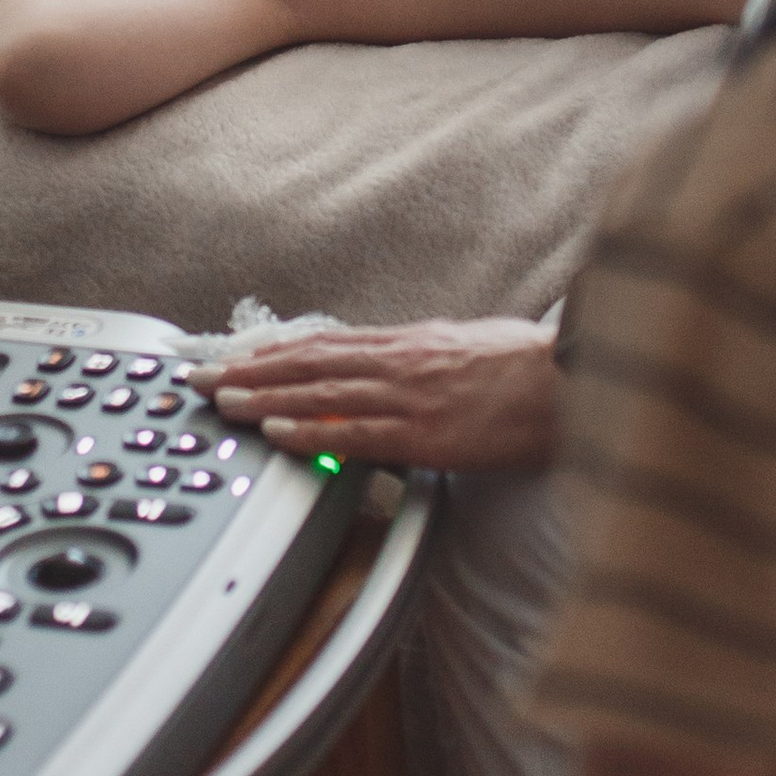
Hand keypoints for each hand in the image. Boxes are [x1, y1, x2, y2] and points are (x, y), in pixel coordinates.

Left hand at [187, 316, 559, 471]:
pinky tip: (278, 433)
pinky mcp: (425, 433)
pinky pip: (357, 432)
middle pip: (309, 361)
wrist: (573, 380)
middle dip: (250, 369)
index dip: (275, 350)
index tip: (236, 356)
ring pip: (321, 392)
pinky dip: (313, 431)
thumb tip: (401, 362)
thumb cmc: (532, 367)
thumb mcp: (470, 345)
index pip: (325, 342)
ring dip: (266, 398)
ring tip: (222, 401)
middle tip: (202, 377)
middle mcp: (399, 361)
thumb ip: (428, 357)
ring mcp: (409, 396)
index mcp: (410, 342)